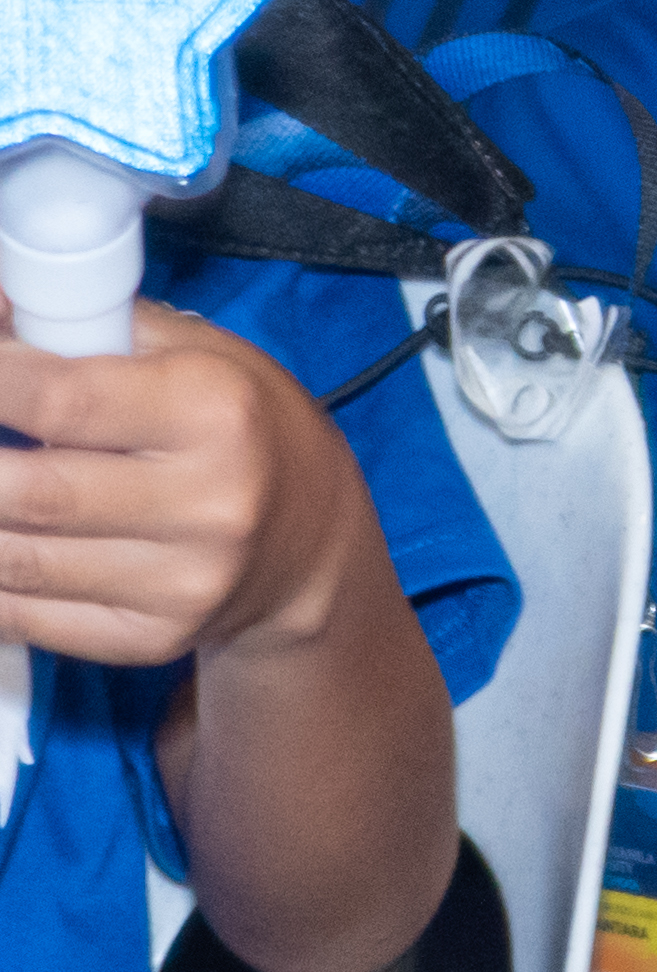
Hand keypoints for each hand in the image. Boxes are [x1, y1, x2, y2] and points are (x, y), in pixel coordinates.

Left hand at [0, 299, 385, 667]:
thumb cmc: (245, 431)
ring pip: (10, 560)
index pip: (62, 399)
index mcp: (217, 414)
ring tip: (1, 483)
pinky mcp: (147, 639)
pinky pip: (19, 614)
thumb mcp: (202, 356)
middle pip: (26, 492)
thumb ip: (97, 333)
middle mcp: (207, 504)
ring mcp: (178, 583)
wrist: (311, 543)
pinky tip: (9, 535)